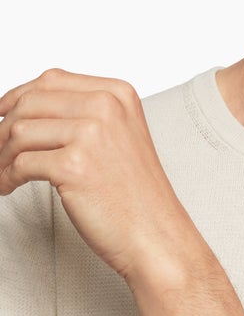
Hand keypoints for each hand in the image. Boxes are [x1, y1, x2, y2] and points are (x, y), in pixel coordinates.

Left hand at [0, 68, 199, 284]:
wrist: (156, 235)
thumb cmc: (138, 196)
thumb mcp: (119, 139)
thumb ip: (84, 116)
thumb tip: (27, 112)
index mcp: (118, 95)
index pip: (51, 81)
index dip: (18, 97)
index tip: (2, 113)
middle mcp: (106, 107)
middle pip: (30, 103)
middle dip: (4, 129)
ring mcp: (92, 135)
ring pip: (19, 132)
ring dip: (2, 156)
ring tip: (3, 172)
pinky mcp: (75, 166)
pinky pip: (20, 164)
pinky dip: (6, 176)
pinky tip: (8, 185)